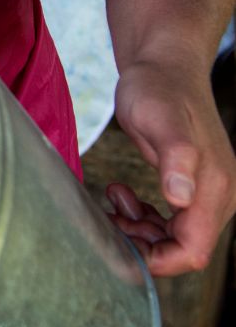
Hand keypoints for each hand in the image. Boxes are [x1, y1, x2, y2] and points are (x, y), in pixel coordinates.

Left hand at [104, 60, 235, 276]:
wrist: (166, 65)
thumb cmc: (159, 88)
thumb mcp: (158, 118)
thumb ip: (175, 157)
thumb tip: (182, 197)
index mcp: (214, 188)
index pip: (192, 251)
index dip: (157, 261)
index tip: (119, 246)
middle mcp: (219, 196)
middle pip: (183, 249)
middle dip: (143, 244)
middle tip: (109, 214)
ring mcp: (208, 192)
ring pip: (175, 238)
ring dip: (140, 230)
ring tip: (114, 198)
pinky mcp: (194, 186)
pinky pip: (172, 221)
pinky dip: (145, 217)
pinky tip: (122, 196)